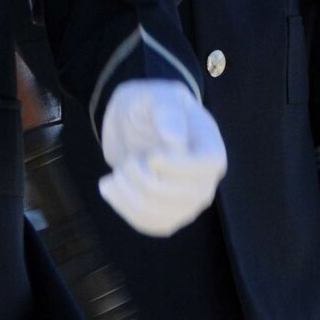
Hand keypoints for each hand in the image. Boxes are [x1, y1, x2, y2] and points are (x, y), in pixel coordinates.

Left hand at [98, 79, 227, 237]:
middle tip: (127, 160)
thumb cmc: (149, 104)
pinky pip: (151, 224)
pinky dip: (125, 209)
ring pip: (166, 216)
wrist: (134, 121)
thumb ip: (165, 111)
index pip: (208, 165)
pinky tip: (110, 188)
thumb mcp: (154, 95)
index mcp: (209, 144)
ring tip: (116, 174)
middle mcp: (205, 177)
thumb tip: (174, 138)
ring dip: (132, 197)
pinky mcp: (168, 213)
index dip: (178, 166)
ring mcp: (188, 200)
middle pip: (186, 196)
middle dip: (146, 181)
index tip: (150, 156)